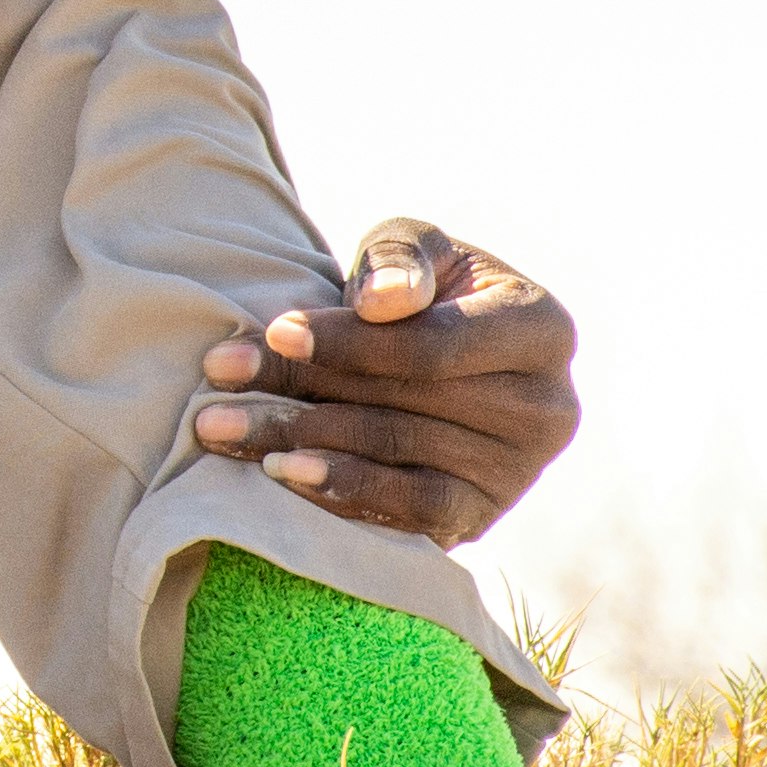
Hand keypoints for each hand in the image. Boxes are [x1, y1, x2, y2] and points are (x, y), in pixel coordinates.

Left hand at [184, 219, 581, 547]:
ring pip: (396, 455)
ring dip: (299, 441)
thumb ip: (398, 260)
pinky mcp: (483, 515)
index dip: (352, 341)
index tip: (277, 330)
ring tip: (222, 427)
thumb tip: (385, 301)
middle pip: (405, 402)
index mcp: (542, 329)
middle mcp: (548, 407)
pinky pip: (411, 513)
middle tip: (217, 383)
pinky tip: (280, 475)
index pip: (434, 346)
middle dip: (303, 389)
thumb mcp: (416, 251)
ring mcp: (519, 471)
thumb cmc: (426, 290)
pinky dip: (343, 493)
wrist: (441, 360)